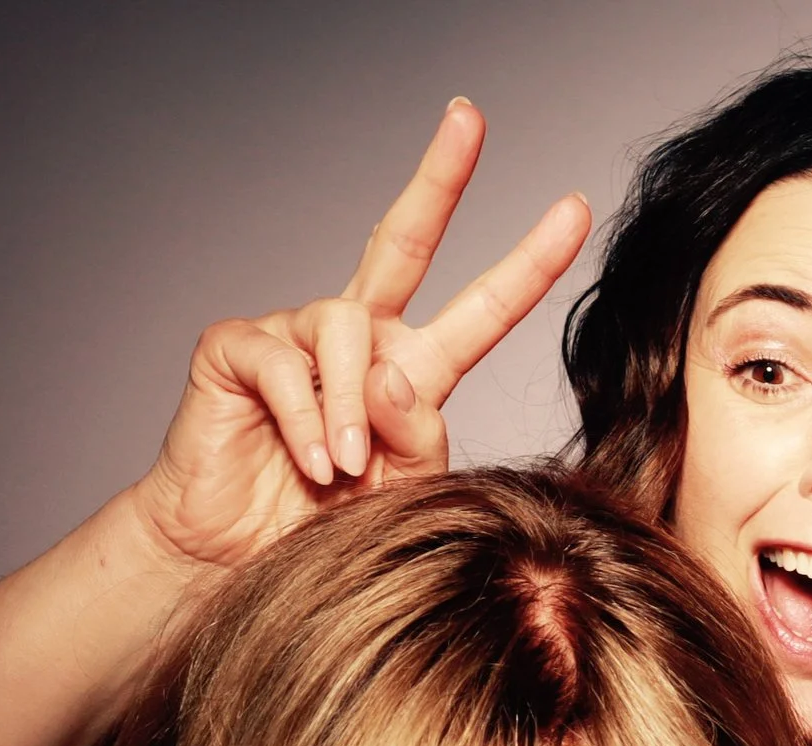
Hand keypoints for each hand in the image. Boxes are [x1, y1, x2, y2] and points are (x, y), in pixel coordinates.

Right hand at [131, 99, 590, 573]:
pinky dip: (308, 420)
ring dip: (354, 404)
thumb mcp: (403, 490)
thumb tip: (396, 375)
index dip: (527, 263)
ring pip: (350, 327)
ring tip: (345, 467)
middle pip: (404, 239)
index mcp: (413, 368)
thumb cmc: (325, 526)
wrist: (239, 561)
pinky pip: (287, 365)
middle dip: (439, 177)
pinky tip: (312, 461)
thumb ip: (421, 437)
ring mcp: (295, 335)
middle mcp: (358, 336)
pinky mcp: (238, 348)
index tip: (574, 210)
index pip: (480, 307)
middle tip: (470, 118)